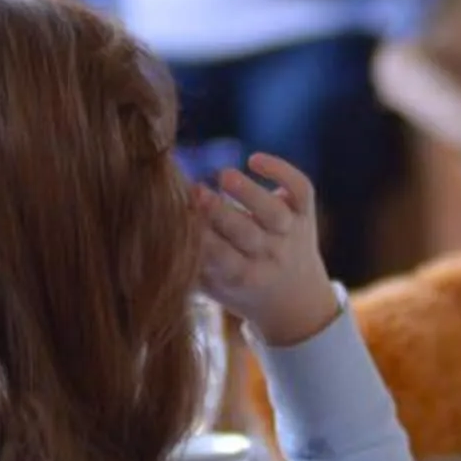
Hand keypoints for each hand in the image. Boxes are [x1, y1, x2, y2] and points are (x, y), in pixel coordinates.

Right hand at [196, 152, 337, 346]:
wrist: (298, 301)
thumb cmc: (241, 290)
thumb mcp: (215, 286)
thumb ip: (190, 262)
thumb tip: (154, 233)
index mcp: (244, 278)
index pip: (222, 258)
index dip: (202, 238)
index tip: (179, 217)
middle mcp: (271, 256)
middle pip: (247, 234)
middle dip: (221, 213)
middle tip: (196, 192)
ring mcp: (291, 234)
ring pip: (274, 212)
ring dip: (250, 193)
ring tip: (225, 175)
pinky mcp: (305, 214)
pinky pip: (301, 190)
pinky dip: (282, 172)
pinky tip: (254, 159)